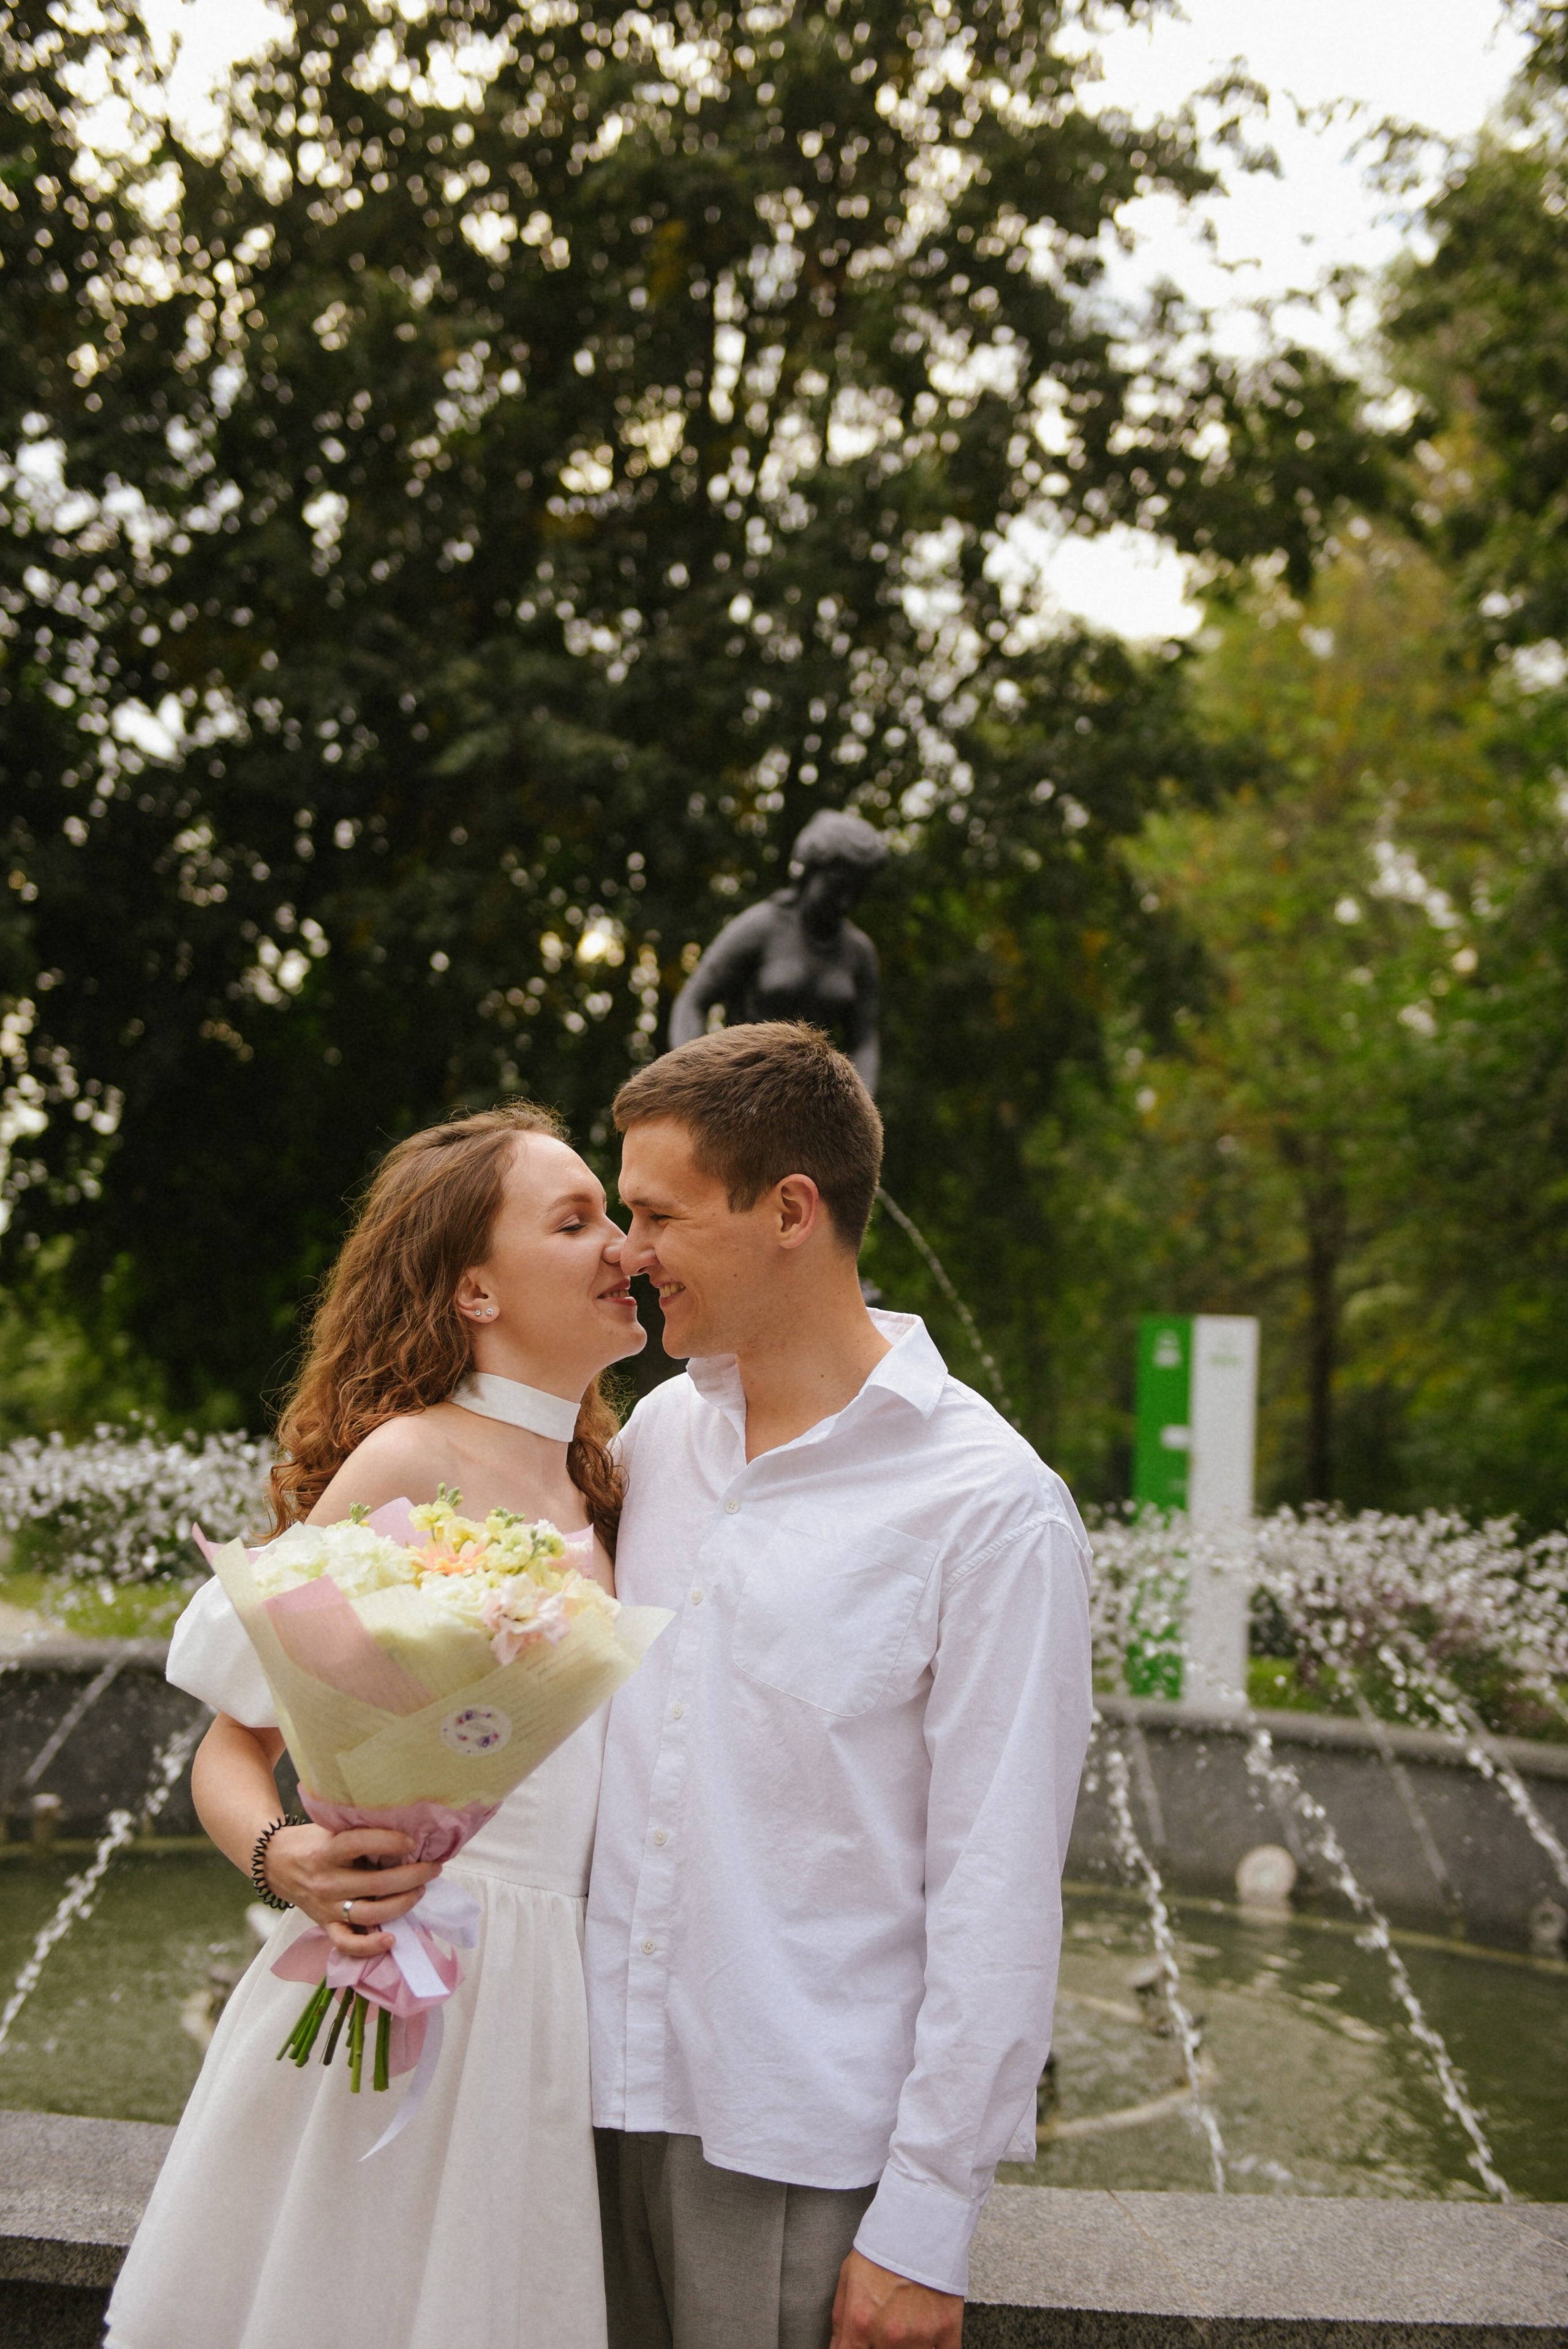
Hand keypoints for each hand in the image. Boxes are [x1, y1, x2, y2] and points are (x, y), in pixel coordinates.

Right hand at [262, 1825, 441, 1956]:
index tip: (412, 1841)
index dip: (387, 1842)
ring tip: (421, 1891)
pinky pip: (346, 1943)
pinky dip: (369, 1946)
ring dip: (401, 1904)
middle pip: (374, 1883)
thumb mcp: (330, 1828)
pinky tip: (391, 1939)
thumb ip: (358, 1831)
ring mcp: (325, 1907)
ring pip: (368, 1913)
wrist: (274, 1863)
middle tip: (433, 1868)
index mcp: (326, 1851)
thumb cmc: (311, 1841)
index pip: (359, 1844)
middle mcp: (326, 1881)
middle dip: (411, 1876)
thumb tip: (403, 1826)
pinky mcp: (325, 1926)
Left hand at [830, 2249, 962, 2348]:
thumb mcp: (848, 2277)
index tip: (860, 2345)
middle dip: (881, 2345)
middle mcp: (889, 2336)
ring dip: (908, 2346)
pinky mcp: (946, 2329)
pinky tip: (928, 2337)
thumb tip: (837, 2348)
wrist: (920, 2219)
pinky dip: (936, 2348)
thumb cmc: (882, 2245)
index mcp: (861, 2323)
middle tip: (886, 2327)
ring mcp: (920, 2335)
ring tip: (906, 2324)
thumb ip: (840, 2321)